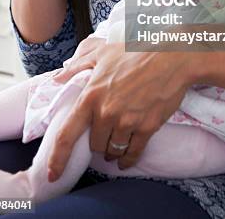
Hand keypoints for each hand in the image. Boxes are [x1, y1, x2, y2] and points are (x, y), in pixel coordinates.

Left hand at [47, 40, 193, 180]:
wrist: (171, 56)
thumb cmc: (136, 51)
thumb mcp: (102, 52)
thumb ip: (76, 66)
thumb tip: (57, 79)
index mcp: (91, 95)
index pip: (67, 134)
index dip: (57, 158)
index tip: (52, 174)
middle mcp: (106, 112)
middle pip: (94, 144)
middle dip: (98, 142)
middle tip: (104, 134)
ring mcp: (127, 121)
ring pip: (113, 150)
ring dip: (112, 151)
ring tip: (115, 146)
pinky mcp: (147, 127)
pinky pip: (133, 153)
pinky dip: (128, 159)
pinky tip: (126, 159)